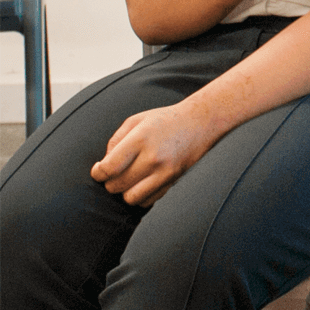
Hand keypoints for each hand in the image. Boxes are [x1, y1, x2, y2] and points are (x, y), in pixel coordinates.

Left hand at [90, 101, 223, 206]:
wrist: (201, 121)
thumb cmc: (166, 120)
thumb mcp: (136, 120)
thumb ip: (114, 141)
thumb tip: (104, 166)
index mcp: (140, 138)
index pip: (108, 168)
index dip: (98, 173)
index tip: (99, 170)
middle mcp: (153, 157)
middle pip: (116, 185)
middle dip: (111, 181)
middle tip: (116, 172)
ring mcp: (166, 171)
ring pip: (130, 198)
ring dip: (125, 191)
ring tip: (129, 179)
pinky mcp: (174, 180)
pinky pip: (148, 200)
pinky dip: (141, 195)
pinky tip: (143, 182)